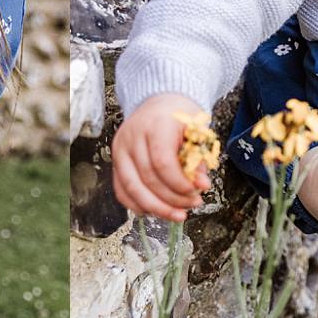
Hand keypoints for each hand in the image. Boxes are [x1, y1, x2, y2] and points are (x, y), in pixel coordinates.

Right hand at [111, 92, 211, 221]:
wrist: (158, 102)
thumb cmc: (179, 117)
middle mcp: (132, 137)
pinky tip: (157, 210)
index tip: (197, 191)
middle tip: (193, 204)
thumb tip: (202, 185)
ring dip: (157, 208)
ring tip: (178, 214)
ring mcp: (120, 150)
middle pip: (148, 179)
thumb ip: (200, 157)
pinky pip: (121, 191)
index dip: (180, 183)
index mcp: (155, 125)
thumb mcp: (196, 130)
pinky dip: (138, 205)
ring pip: (132, 189)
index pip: (162, 162)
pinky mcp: (115, 161)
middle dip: (173, 199)